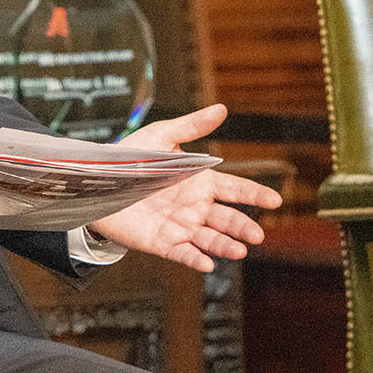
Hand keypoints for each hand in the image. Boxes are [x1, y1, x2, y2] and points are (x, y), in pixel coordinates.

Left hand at [87, 104, 283, 272]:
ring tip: (238, 251)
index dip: (255, 195)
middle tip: (257, 236)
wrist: (97, 181)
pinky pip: (183, 254)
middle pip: (226, 218)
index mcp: (200, 181)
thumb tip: (221, 109)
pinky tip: (207, 264)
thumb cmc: (130, 157)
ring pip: (209, 239)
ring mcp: (180, 226)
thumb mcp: (161, 137)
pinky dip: (196, 260)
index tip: (275, 201)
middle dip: (242, 228)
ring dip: (224, 246)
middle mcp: (195, 206)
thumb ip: (192, 127)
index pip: (235, 189)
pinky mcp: (162, 243)